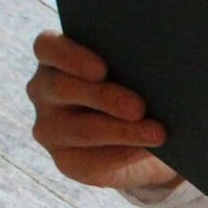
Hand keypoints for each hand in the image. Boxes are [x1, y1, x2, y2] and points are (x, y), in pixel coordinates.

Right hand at [27, 30, 177, 190]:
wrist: (144, 139)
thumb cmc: (137, 91)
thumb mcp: (136, 73)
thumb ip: (136, 65)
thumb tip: (162, 68)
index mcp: (56, 57)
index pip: (48, 47)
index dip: (71, 56)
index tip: (101, 69)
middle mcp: (44, 90)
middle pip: (62, 88)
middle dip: (103, 97)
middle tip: (139, 107)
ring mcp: (50, 127)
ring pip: (80, 129)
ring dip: (122, 131)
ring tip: (157, 133)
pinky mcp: (66, 160)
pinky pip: (91, 161)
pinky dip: (124, 155)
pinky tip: (147, 151)